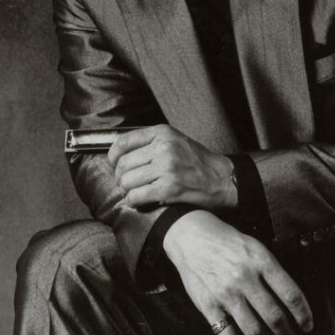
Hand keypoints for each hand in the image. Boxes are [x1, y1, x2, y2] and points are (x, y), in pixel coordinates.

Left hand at [108, 125, 236, 211]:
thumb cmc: (197, 161)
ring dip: (126, 191)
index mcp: (163, 133)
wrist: (221, 179)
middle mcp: (163, 148)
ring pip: (127, 181)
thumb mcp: (175, 140)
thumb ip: (151, 142)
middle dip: (120, 177)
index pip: (123, 142)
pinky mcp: (169, 188)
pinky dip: (133, 201)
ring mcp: (166, 168)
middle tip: (126, 183)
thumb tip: (120, 154)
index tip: (114, 165)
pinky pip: (137, 196)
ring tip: (134, 193)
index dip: (113, 156)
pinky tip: (139, 201)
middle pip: (123, 164)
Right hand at [162, 210, 313, 334]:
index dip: (304, 315)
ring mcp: (226, 294)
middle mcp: (244, 278)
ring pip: (254, 331)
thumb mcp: (256, 247)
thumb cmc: (228, 242)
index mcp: (261, 261)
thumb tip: (292, 300)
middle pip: (275, 317)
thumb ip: (273, 271)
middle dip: (288, 334)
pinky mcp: (208, 306)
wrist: (192, 237)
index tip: (307, 325)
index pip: (291, 295)